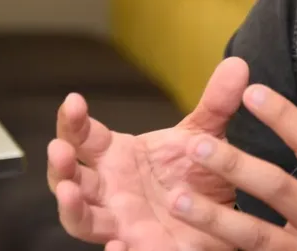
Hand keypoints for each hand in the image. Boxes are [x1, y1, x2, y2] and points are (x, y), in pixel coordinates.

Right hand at [46, 56, 250, 250]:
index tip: (74, 100)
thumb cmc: (196, 170)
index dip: (73, 120)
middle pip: (71, 179)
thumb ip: (217, 105)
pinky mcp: (140, 247)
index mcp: (116, 157)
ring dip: (72, 207)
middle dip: (62, 164)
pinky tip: (116, 246)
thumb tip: (237, 64)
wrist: (220, 211)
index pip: (83, 136)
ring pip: (82, 219)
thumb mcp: (205, 136)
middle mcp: (109, 190)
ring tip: (70, 191)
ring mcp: (119, 221)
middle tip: (59, 149)